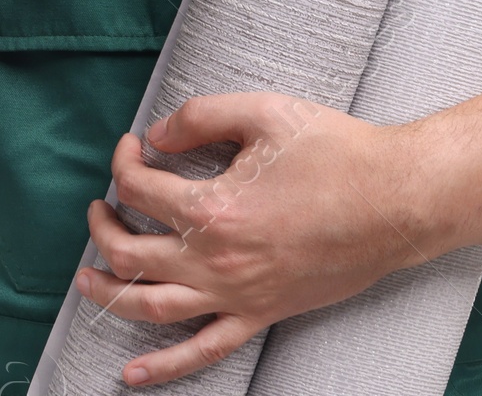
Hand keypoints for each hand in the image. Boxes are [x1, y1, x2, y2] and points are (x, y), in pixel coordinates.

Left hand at [75, 92, 435, 386]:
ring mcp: (237, 294)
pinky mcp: (261, 314)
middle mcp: (216, 260)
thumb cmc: (335, 151)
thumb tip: (157, 134)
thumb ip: (203, 115)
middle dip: (103, 226)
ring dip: (110, 295)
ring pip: (152, 308)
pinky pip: (203, 351)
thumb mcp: (266, 111)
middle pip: (129, 254)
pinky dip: (162, 367)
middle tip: (101, 206)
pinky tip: (131, 374)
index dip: (124, 162)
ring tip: (87, 281)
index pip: (139, 189)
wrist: (393, 200)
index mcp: (213, 207)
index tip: (133, 146)